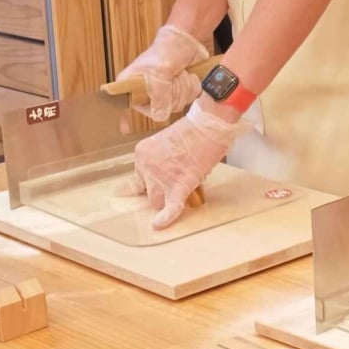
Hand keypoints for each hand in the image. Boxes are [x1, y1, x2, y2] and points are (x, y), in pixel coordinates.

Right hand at [114, 25, 207, 120]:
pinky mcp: (178, 92)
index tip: (139, 113)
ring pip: (177, 105)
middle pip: (161, 109)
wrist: (185, 42)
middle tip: (172, 77)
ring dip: (183, 87)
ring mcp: (163, 94)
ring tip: (180, 74)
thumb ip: (159, 95)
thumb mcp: (160, 73)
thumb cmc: (166, 51)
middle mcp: (145, 93)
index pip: (130, 108)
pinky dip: (192, 87)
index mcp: (130, 87)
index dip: (137, 112)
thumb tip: (159, 116)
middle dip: (172, 91)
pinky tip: (188, 77)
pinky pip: (188, 100)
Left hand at [118, 101, 249, 229]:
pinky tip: (160, 224)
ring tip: (185, 188)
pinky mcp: (179, 185)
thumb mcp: (168, 140)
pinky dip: (166, 217)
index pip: (139, 178)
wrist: (210, 124)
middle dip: (160, 191)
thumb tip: (168, 176)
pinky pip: (170, 207)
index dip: (149, 183)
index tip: (146, 189)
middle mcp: (146, 166)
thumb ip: (162, 158)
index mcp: (142, 153)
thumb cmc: (195, 129)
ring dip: (169, 198)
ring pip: (157, 201)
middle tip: (176, 184)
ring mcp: (161, 176)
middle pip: (147, 191)